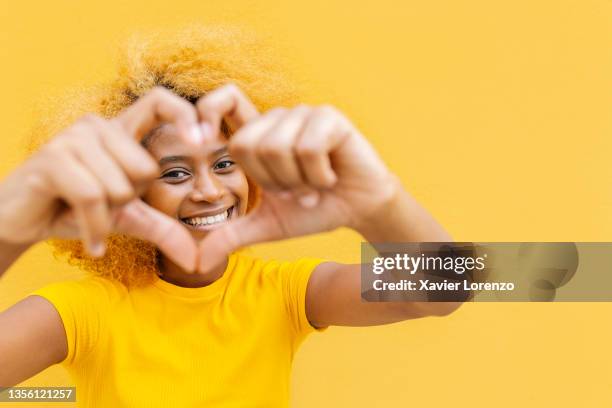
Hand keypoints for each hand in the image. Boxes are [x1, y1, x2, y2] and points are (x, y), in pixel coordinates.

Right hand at [0, 87, 203, 271]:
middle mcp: (97, 126)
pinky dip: (95, 228)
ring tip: (84, 213)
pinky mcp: (51, 158)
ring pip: (120, 187)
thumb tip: (197, 261)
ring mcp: (72, 138)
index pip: (159, 101)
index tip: (204, 141)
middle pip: (145, 168)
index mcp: (119, 131)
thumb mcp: (125, 217)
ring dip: (107, 216)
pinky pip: (94, 198)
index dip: (185, 115)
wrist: (20, 223)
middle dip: (129, 200)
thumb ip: (163, 229)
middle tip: (100, 203)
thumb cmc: (73, 212)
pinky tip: (91, 242)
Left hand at [195, 84, 399, 272]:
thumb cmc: (314, 211)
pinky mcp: (329, 118)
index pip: (223, 105)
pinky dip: (319, 175)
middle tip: (294, 190)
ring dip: (298, 182)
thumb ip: (232, 236)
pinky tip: (331, 177)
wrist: (358, 210)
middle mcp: (278, 119)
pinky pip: (308, 147)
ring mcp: (304, 114)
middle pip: (247, 144)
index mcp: (259, 135)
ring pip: (277, 147)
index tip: (197, 141)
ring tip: (314, 186)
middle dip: (271, 182)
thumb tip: (196, 262)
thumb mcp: (268, 226)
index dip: (207, 113)